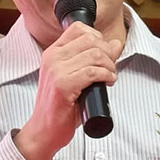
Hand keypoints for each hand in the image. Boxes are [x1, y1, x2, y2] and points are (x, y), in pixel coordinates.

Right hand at [14, 22, 122, 159]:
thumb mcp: (76, 77)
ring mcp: (56, 71)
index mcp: (53, 52)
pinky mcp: (62, 85)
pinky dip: (106, 76)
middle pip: (91, 39)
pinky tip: (107, 82)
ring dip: (110, 66)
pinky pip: (93, 72)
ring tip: (110, 76)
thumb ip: (93, 59)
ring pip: (95, 54)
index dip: (99, 38)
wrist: (43, 131)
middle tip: (110, 68)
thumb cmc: (60, 107)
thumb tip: (115, 44)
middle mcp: (52, 58)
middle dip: (108, 53)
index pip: (79, 29)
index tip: (104, 53)